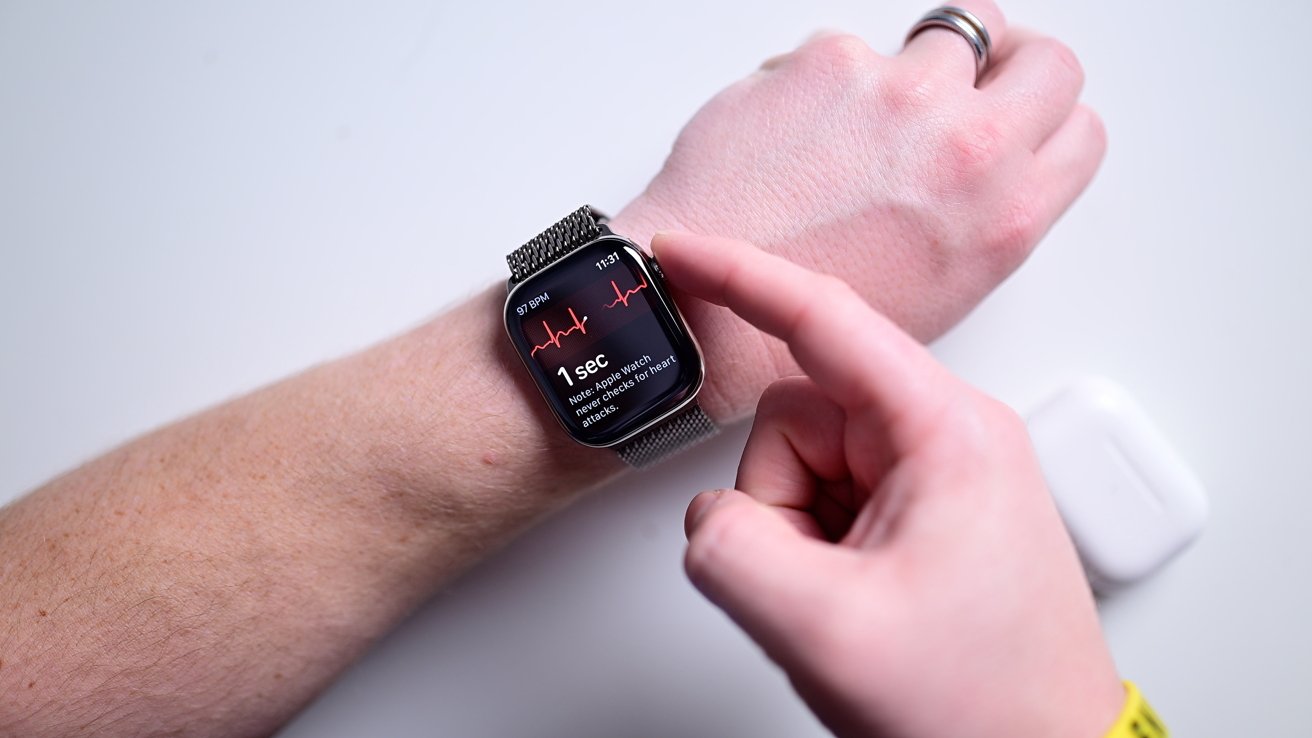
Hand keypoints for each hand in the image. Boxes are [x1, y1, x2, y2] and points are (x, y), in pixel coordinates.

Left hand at [609, 0, 1102, 419]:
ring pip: (950, 32)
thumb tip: (980, 165)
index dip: (1044, 114)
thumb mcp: (933, 292)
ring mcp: (902, 93)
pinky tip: (790, 134)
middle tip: (966, 81)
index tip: (1014, 111)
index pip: (1079, 124)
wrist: (701, 307)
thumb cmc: (798, 323)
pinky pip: (848, 49)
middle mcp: (967, 146)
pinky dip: (825, 81)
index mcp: (1004, 215)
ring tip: (858, 117)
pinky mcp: (831, 63)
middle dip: (1010, 62)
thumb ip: (978, 213)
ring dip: (915, 64)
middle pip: (1044, 59)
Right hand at [655, 231, 1124, 737]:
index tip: (681, 253)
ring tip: (844, 598)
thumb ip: (731, 550)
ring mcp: (933, 479)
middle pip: (797, 417)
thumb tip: (711, 520)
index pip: (824, 320)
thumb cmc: (985, 708)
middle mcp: (945, 439)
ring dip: (793, 534)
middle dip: (777, 500)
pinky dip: (813, 551)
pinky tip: (853, 597)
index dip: (740, 277)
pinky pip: (822, 504)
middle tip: (814, 580)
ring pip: (801, 466)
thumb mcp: (828, 630)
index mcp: (945, 432)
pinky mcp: (918, 515)